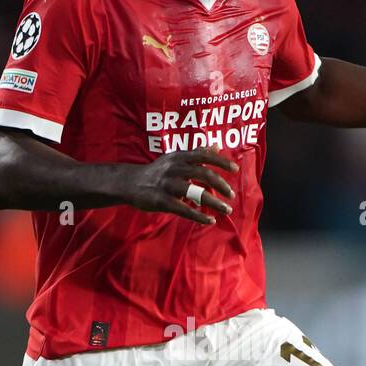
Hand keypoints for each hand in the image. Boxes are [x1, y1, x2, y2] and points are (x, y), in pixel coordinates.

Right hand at [120, 146, 238, 224]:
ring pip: (194, 192)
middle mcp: (173, 168)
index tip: (235, 169)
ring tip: (226, 209)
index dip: (220, 161)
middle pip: (201, 173)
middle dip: (220, 184)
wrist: (130, 183)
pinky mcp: (161, 201)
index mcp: (179, 156)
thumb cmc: (158, 171)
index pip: (203, 155)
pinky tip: (210, 220)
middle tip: (231, 195)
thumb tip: (216, 145)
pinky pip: (183, 209)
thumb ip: (196, 153)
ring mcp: (167, 185)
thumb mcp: (175, 158)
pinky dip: (198, 216)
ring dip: (213, 202)